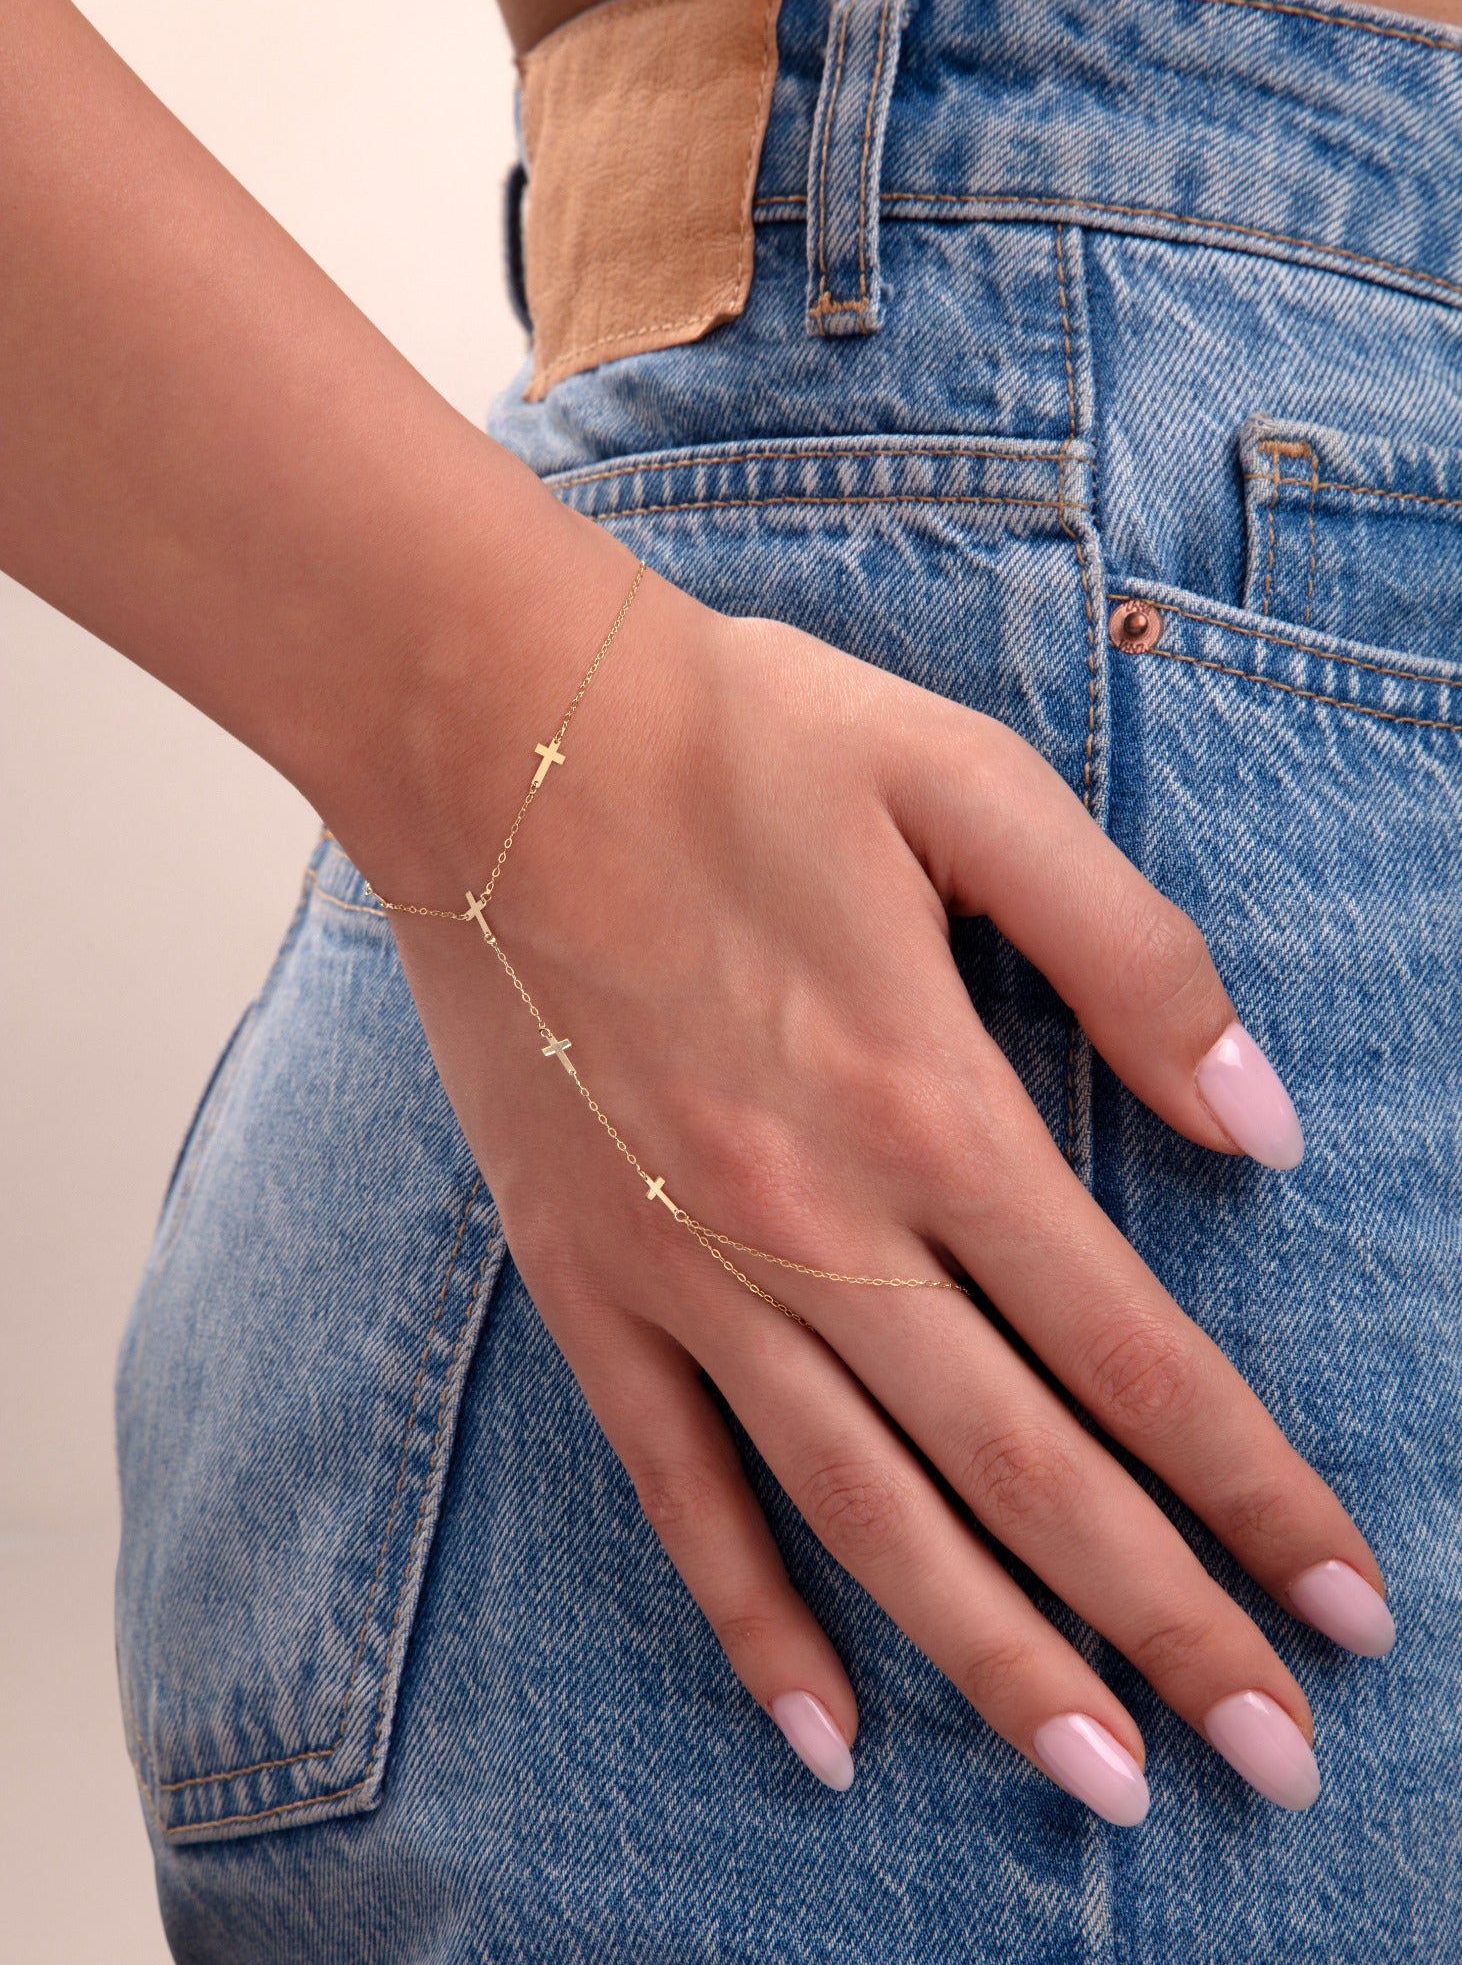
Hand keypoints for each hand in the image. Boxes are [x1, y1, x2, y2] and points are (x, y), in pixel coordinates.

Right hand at [369, 550, 1391, 1825]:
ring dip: (997, 1662)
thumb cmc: (742, 740)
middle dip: (1170, 1627)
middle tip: (1279, 1761)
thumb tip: (1268, 1125)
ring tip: (1105, 1782)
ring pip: (870, 1516)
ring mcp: (690, 1273)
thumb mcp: (970, 790)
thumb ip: (1133, 958)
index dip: (1256, 1490)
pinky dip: (751, 1616)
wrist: (493, 730)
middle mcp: (820, 1228)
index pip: (1136, 1354)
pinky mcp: (586, 1280)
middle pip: (1028, 1475)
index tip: (1349, 1603)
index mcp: (934, 1106)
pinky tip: (822, 1730)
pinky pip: (675, 1484)